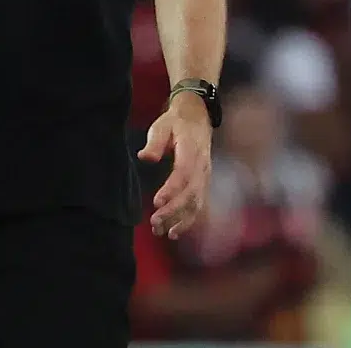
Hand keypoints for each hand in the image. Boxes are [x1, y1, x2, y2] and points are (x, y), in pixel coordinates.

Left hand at [139, 94, 213, 239]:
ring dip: (181, 220)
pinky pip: (198, 205)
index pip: (183, 174)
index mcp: (192, 152)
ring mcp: (205, 177)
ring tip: (164, 233)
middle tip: (155, 223)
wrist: (197, 118)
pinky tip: (175, 232)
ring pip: (196, 203)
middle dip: (174, 211)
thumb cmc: (175, 122)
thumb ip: (154, 142)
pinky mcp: (203, 184)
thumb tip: (145, 158)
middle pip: (191, 194)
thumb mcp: (162, 125)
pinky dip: (188, 220)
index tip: (156, 202)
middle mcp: (202, 168)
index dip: (171, 190)